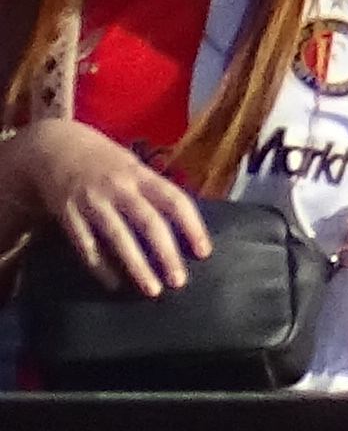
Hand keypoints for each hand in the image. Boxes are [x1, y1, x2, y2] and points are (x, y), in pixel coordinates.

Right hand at [10, 122, 210, 293]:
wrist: (54, 147)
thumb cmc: (103, 160)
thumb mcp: (132, 166)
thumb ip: (152, 190)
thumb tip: (181, 219)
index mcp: (141, 174)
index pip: (174, 200)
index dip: (191, 225)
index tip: (203, 251)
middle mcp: (120, 187)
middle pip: (149, 222)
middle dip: (166, 254)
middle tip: (179, 281)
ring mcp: (93, 202)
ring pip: (118, 238)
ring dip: (137, 266)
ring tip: (152, 289)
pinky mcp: (68, 216)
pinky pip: (87, 247)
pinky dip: (101, 267)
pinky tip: (114, 284)